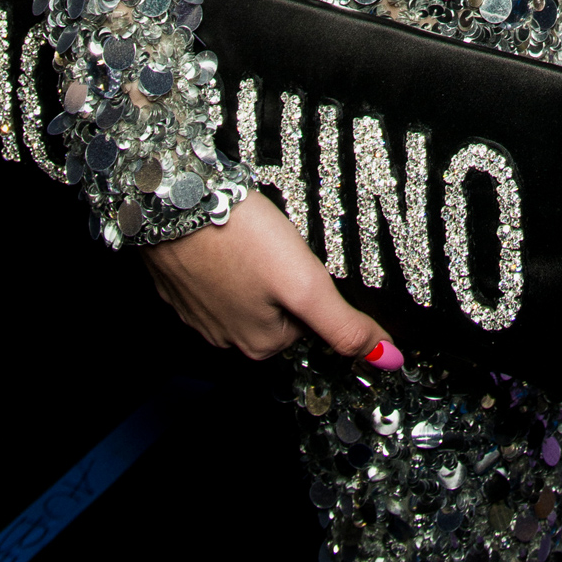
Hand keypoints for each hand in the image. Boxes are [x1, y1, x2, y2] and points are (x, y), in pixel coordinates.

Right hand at [143, 187, 392, 363]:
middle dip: (284, 276)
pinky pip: (218, 277)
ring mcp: (200, 314)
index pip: (309, 322)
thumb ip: (343, 325)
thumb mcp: (305, 284)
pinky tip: (228, 234)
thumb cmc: (237, 238)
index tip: (302, 260)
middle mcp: (228, 338)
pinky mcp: (181, 286)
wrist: (174, 203)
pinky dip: (228, 258)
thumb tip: (387, 359)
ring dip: (256, 265)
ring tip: (253, 235)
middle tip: (277, 242)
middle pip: (279, 308)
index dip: (313, 285)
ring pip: (248, 292)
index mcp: (261, 344)